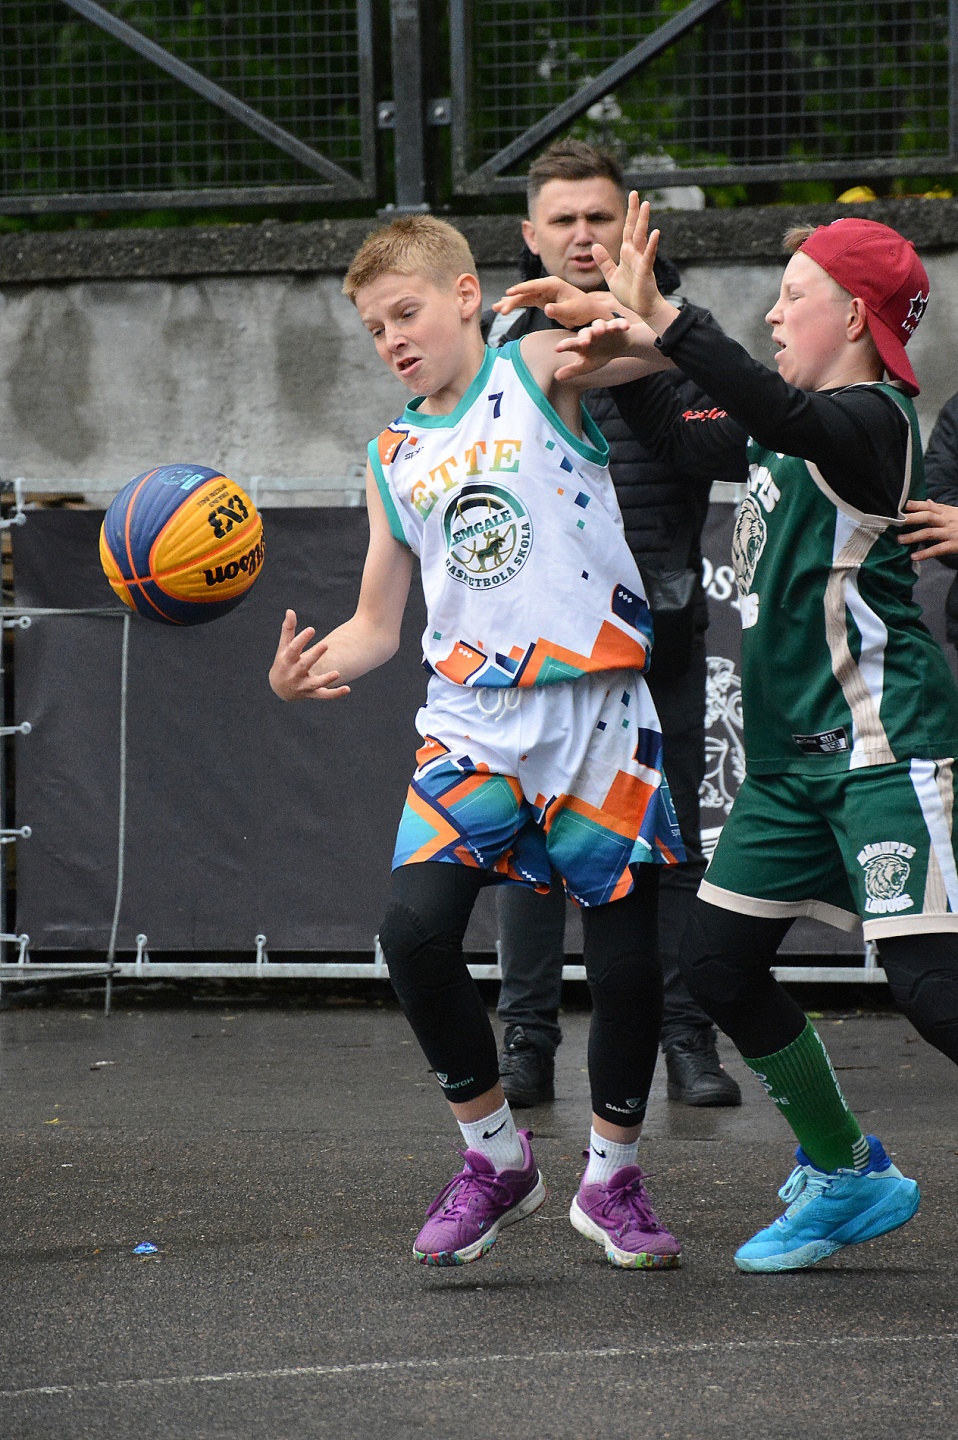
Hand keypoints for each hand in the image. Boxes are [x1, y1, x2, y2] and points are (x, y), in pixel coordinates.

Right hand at [269, 609, 350, 700]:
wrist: (279, 689)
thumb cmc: (283, 662)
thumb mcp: (283, 647)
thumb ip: (288, 629)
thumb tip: (290, 610)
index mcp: (287, 660)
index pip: (293, 649)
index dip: (302, 639)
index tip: (312, 629)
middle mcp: (294, 673)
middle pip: (305, 665)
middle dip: (314, 656)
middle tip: (325, 644)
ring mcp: (303, 685)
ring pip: (315, 683)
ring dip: (326, 679)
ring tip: (337, 673)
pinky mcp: (312, 694)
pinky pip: (324, 695)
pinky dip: (335, 694)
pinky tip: (348, 689)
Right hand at [494, 276, 623, 329]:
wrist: (590, 313)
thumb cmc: (584, 310)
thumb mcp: (572, 311)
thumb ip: (560, 310)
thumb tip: (546, 308)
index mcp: (554, 284)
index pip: (534, 285)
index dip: (520, 289)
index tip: (508, 293)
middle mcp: (546, 286)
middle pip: (525, 292)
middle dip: (512, 300)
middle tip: (500, 309)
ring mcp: (543, 293)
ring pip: (523, 297)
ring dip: (510, 303)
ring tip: (496, 309)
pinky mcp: (542, 301)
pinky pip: (526, 302)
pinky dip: (516, 306)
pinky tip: (503, 309)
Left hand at [552, 316, 633, 381]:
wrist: (618, 344)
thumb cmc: (599, 354)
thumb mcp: (586, 365)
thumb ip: (572, 370)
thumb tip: (556, 377)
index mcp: (582, 342)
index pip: (572, 344)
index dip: (565, 346)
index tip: (557, 349)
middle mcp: (591, 332)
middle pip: (586, 332)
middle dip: (585, 336)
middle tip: (584, 342)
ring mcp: (605, 328)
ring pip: (602, 325)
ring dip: (601, 327)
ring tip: (601, 331)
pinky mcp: (617, 326)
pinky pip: (619, 324)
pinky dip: (622, 324)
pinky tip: (625, 326)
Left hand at [593, 192, 676, 331]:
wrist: (641, 308)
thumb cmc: (629, 293)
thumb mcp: (611, 275)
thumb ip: (604, 261)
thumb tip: (595, 246)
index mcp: (628, 253)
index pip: (627, 230)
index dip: (629, 214)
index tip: (631, 197)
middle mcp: (636, 253)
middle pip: (635, 228)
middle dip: (635, 211)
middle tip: (636, 193)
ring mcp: (642, 261)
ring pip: (642, 238)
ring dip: (644, 222)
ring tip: (647, 205)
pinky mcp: (646, 271)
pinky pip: (648, 256)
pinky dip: (651, 245)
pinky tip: (655, 233)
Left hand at [898, 498, 957, 559]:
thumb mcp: (954, 512)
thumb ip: (940, 508)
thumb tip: (927, 501)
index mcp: (946, 512)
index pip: (928, 506)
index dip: (915, 505)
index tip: (901, 504)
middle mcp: (947, 520)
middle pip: (927, 517)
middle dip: (911, 518)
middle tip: (895, 521)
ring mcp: (950, 532)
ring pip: (929, 533)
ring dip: (913, 537)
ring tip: (899, 540)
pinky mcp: (953, 545)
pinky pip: (937, 549)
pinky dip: (925, 553)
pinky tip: (914, 557)